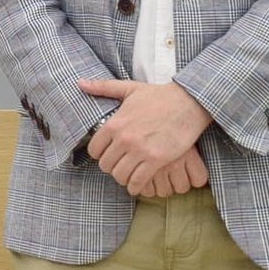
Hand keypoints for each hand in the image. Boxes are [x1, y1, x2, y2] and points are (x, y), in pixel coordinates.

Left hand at [78, 77, 210, 196]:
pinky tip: (138, 184)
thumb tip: (80, 83)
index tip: (109, 154)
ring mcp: (140, 150)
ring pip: (120, 175)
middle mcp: (124, 139)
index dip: (100, 154)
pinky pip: (138, 181)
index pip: (94, 150)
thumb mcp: (129, 88)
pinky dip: (136, 186)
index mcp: (114, 124)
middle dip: (112, 167)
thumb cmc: (159, 96)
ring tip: (129, 175)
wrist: (188, 102)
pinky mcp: (157, 160)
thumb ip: (103, 88)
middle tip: (120, 165)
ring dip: (123, 178)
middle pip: (106, 165)